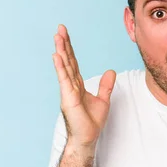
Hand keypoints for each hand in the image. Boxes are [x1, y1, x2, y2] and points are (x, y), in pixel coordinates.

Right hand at [52, 24, 115, 148]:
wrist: (87, 138)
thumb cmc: (91, 122)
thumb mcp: (103, 100)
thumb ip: (105, 85)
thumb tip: (110, 71)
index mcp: (77, 85)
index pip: (74, 63)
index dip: (70, 49)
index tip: (66, 34)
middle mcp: (70, 86)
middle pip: (68, 61)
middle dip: (64, 44)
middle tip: (60, 28)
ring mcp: (67, 91)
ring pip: (65, 67)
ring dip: (61, 51)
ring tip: (57, 36)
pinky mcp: (68, 98)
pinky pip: (64, 80)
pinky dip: (61, 68)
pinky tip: (57, 56)